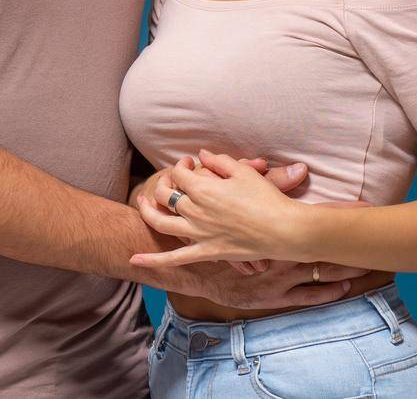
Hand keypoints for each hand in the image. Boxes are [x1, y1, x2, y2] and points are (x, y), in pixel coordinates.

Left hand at [131, 149, 320, 267]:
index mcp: (203, 188)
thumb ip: (219, 161)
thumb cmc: (266, 198)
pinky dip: (153, 261)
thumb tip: (202, 155)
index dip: (181, 165)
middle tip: (170, 179)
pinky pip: (174, 259)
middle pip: (165, 194)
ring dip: (147, 211)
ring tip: (142, 202)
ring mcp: (198, 233)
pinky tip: (133, 260)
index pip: (179, 173)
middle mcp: (195, 211)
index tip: (189, 162)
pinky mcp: (206, 252)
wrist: (283, 230)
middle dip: (163, 182)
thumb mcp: (243, 171)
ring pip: (160, 223)